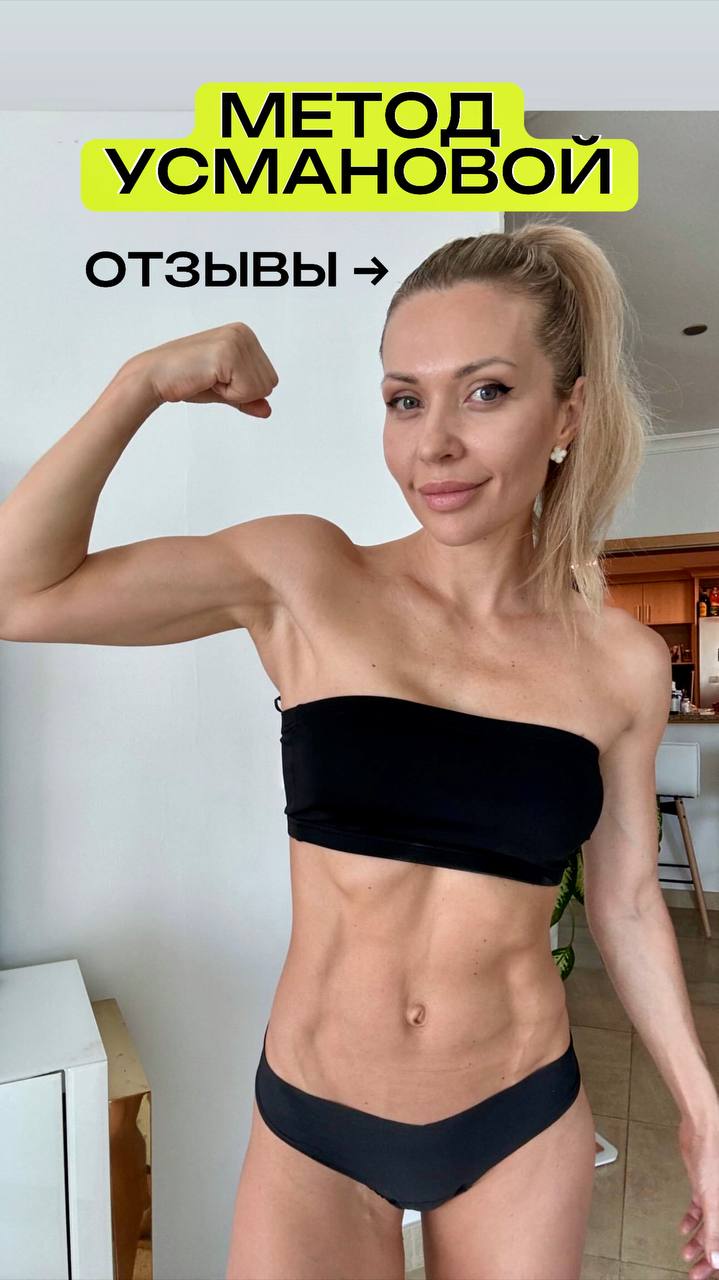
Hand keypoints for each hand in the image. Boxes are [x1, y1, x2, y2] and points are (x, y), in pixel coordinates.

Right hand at [127, 322, 278, 416]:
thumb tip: (268, 410)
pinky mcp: (228, 353)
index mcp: (245, 335)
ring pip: (261, 389)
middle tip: (211, 380)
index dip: (244, 390)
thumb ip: (248, 397)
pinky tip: (207, 379)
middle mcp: (244, 333)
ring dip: (233, 393)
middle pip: (270, 384)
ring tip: (208, 378)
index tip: (217, 378)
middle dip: (241, 392)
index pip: (270, 380)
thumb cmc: (186, 380)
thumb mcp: (224, 390)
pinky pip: (248, 391)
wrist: (155, 377)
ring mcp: (237, 340)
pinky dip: (228, 394)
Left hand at [678, 1114, 718, 1277]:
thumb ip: (715, 1231)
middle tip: (695, 1273)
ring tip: (686, 1254)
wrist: (702, 1130)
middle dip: (707, 1257)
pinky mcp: (704, 1185)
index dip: (718, 1262)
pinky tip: (684, 1229)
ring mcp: (716, 1195)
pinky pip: (700, 1209)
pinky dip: (692, 1220)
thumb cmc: (712, 1157)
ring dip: (698, 1241)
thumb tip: (717, 1259)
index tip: (708, 1276)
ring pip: (709, 1225)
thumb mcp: (713, 1200)